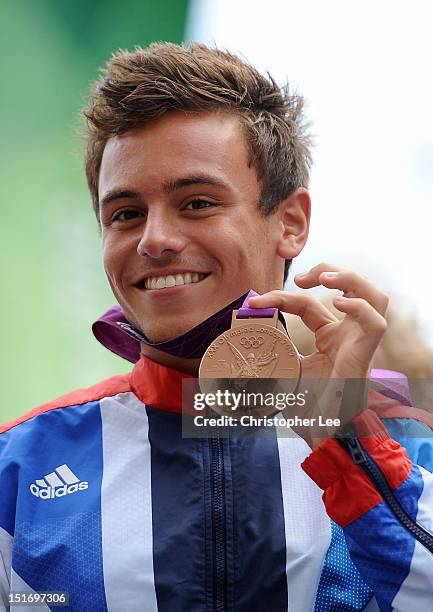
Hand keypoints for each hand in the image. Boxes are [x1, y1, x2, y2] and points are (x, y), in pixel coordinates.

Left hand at [248, 263, 388, 447]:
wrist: (320, 432)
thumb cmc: (306, 405)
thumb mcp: (283, 370)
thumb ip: (272, 350)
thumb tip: (243, 334)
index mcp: (329, 336)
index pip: (307, 304)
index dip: (282, 297)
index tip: (255, 302)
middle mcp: (347, 334)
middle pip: (350, 287)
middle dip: (327, 271)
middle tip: (300, 278)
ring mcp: (359, 341)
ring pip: (374, 296)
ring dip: (351, 279)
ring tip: (325, 279)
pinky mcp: (366, 354)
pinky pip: (376, 322)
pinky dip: (359, 307)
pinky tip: (338, 303)